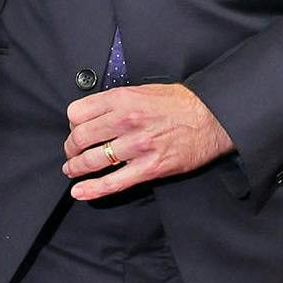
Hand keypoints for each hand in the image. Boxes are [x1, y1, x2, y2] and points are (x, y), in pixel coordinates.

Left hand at [61, 83, 233, 200]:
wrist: (212, 117)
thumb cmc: (181, 102)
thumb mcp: (144, 90)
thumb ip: (118, 101)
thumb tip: (97, 113)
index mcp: (123, 98)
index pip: (78, 112)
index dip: (72, 123)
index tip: (75, 129)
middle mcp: (126, 120)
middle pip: (80, 137)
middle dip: (71, 148)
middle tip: (72, 152)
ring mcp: (137, 146)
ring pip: (92, 161)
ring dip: (76, 168)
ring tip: (73, 170)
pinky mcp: (149, 168)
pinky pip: (113, 182)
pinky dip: (92, 190)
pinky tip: (80, 192)